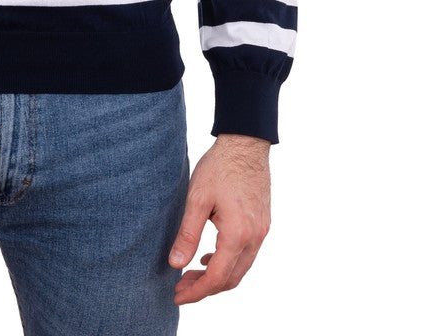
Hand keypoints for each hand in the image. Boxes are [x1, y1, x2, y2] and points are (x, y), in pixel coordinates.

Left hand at [168, 133, 270, 304]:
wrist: (245, 143)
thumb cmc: (220, 167)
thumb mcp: (197, 199)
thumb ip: (188, 233)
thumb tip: (176, 263)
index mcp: (238, 233)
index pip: (218, 277)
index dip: (197, 291)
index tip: (178, 296)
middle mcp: (255, 237)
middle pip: (231, 278)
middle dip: (205, 288)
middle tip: (180, 287)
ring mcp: (261, 231)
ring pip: (241, 268)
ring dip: (217, 276)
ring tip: (191, 274)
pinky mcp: (262, 223)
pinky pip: (247, 254)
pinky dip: (228, 262)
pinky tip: (210, 256)